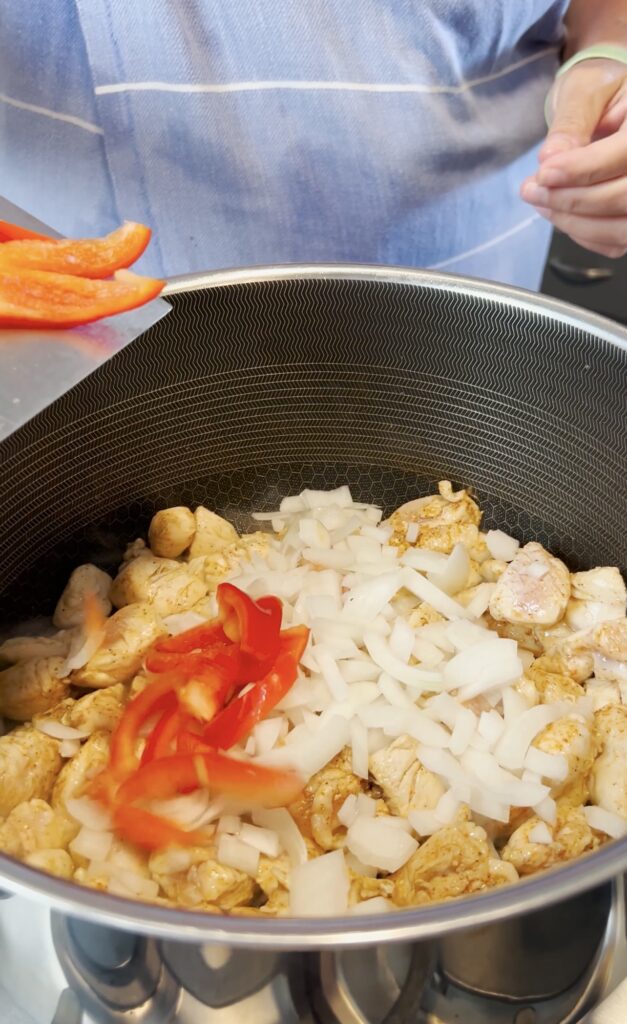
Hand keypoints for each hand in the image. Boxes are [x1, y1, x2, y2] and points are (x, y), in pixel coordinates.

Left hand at [520, 58, 626, 257]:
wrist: (609, 105)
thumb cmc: (600, 90)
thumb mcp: (584, 90)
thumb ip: (571, 123)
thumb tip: (552, 158)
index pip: (625, 154)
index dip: (583, 169)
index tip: (544, 173)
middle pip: (623, 197)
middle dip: (571, 200)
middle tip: (532, 190)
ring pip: (621, 228)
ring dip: (574, 222)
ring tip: (540, 201)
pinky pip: (615, 242)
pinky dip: (583, 234)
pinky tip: (559, 212)